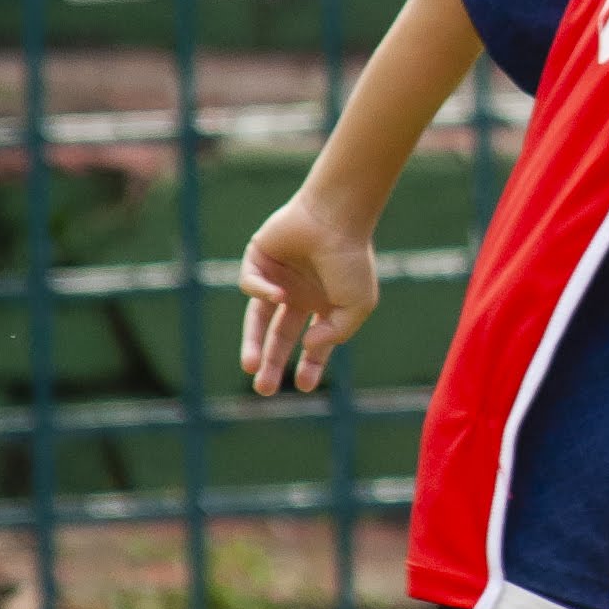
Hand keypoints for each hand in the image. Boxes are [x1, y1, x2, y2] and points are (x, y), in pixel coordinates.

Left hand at [238, 198, 379, 395]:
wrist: (334, 218)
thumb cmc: (350, 260)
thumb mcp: (357, 306)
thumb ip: (336, 334)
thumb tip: (309, 347)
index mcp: (324, 304)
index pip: (313, 343)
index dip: (310, 365)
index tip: (305, 386)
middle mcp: (299, 293)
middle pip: (279, 335)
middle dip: (272, 363)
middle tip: (263, 390)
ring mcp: (277, 277)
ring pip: (257, 317)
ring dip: (253, 343)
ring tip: (250, 367)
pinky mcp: (257, 259)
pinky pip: (251, 286)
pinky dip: (261, 293)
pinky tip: (279, 293)